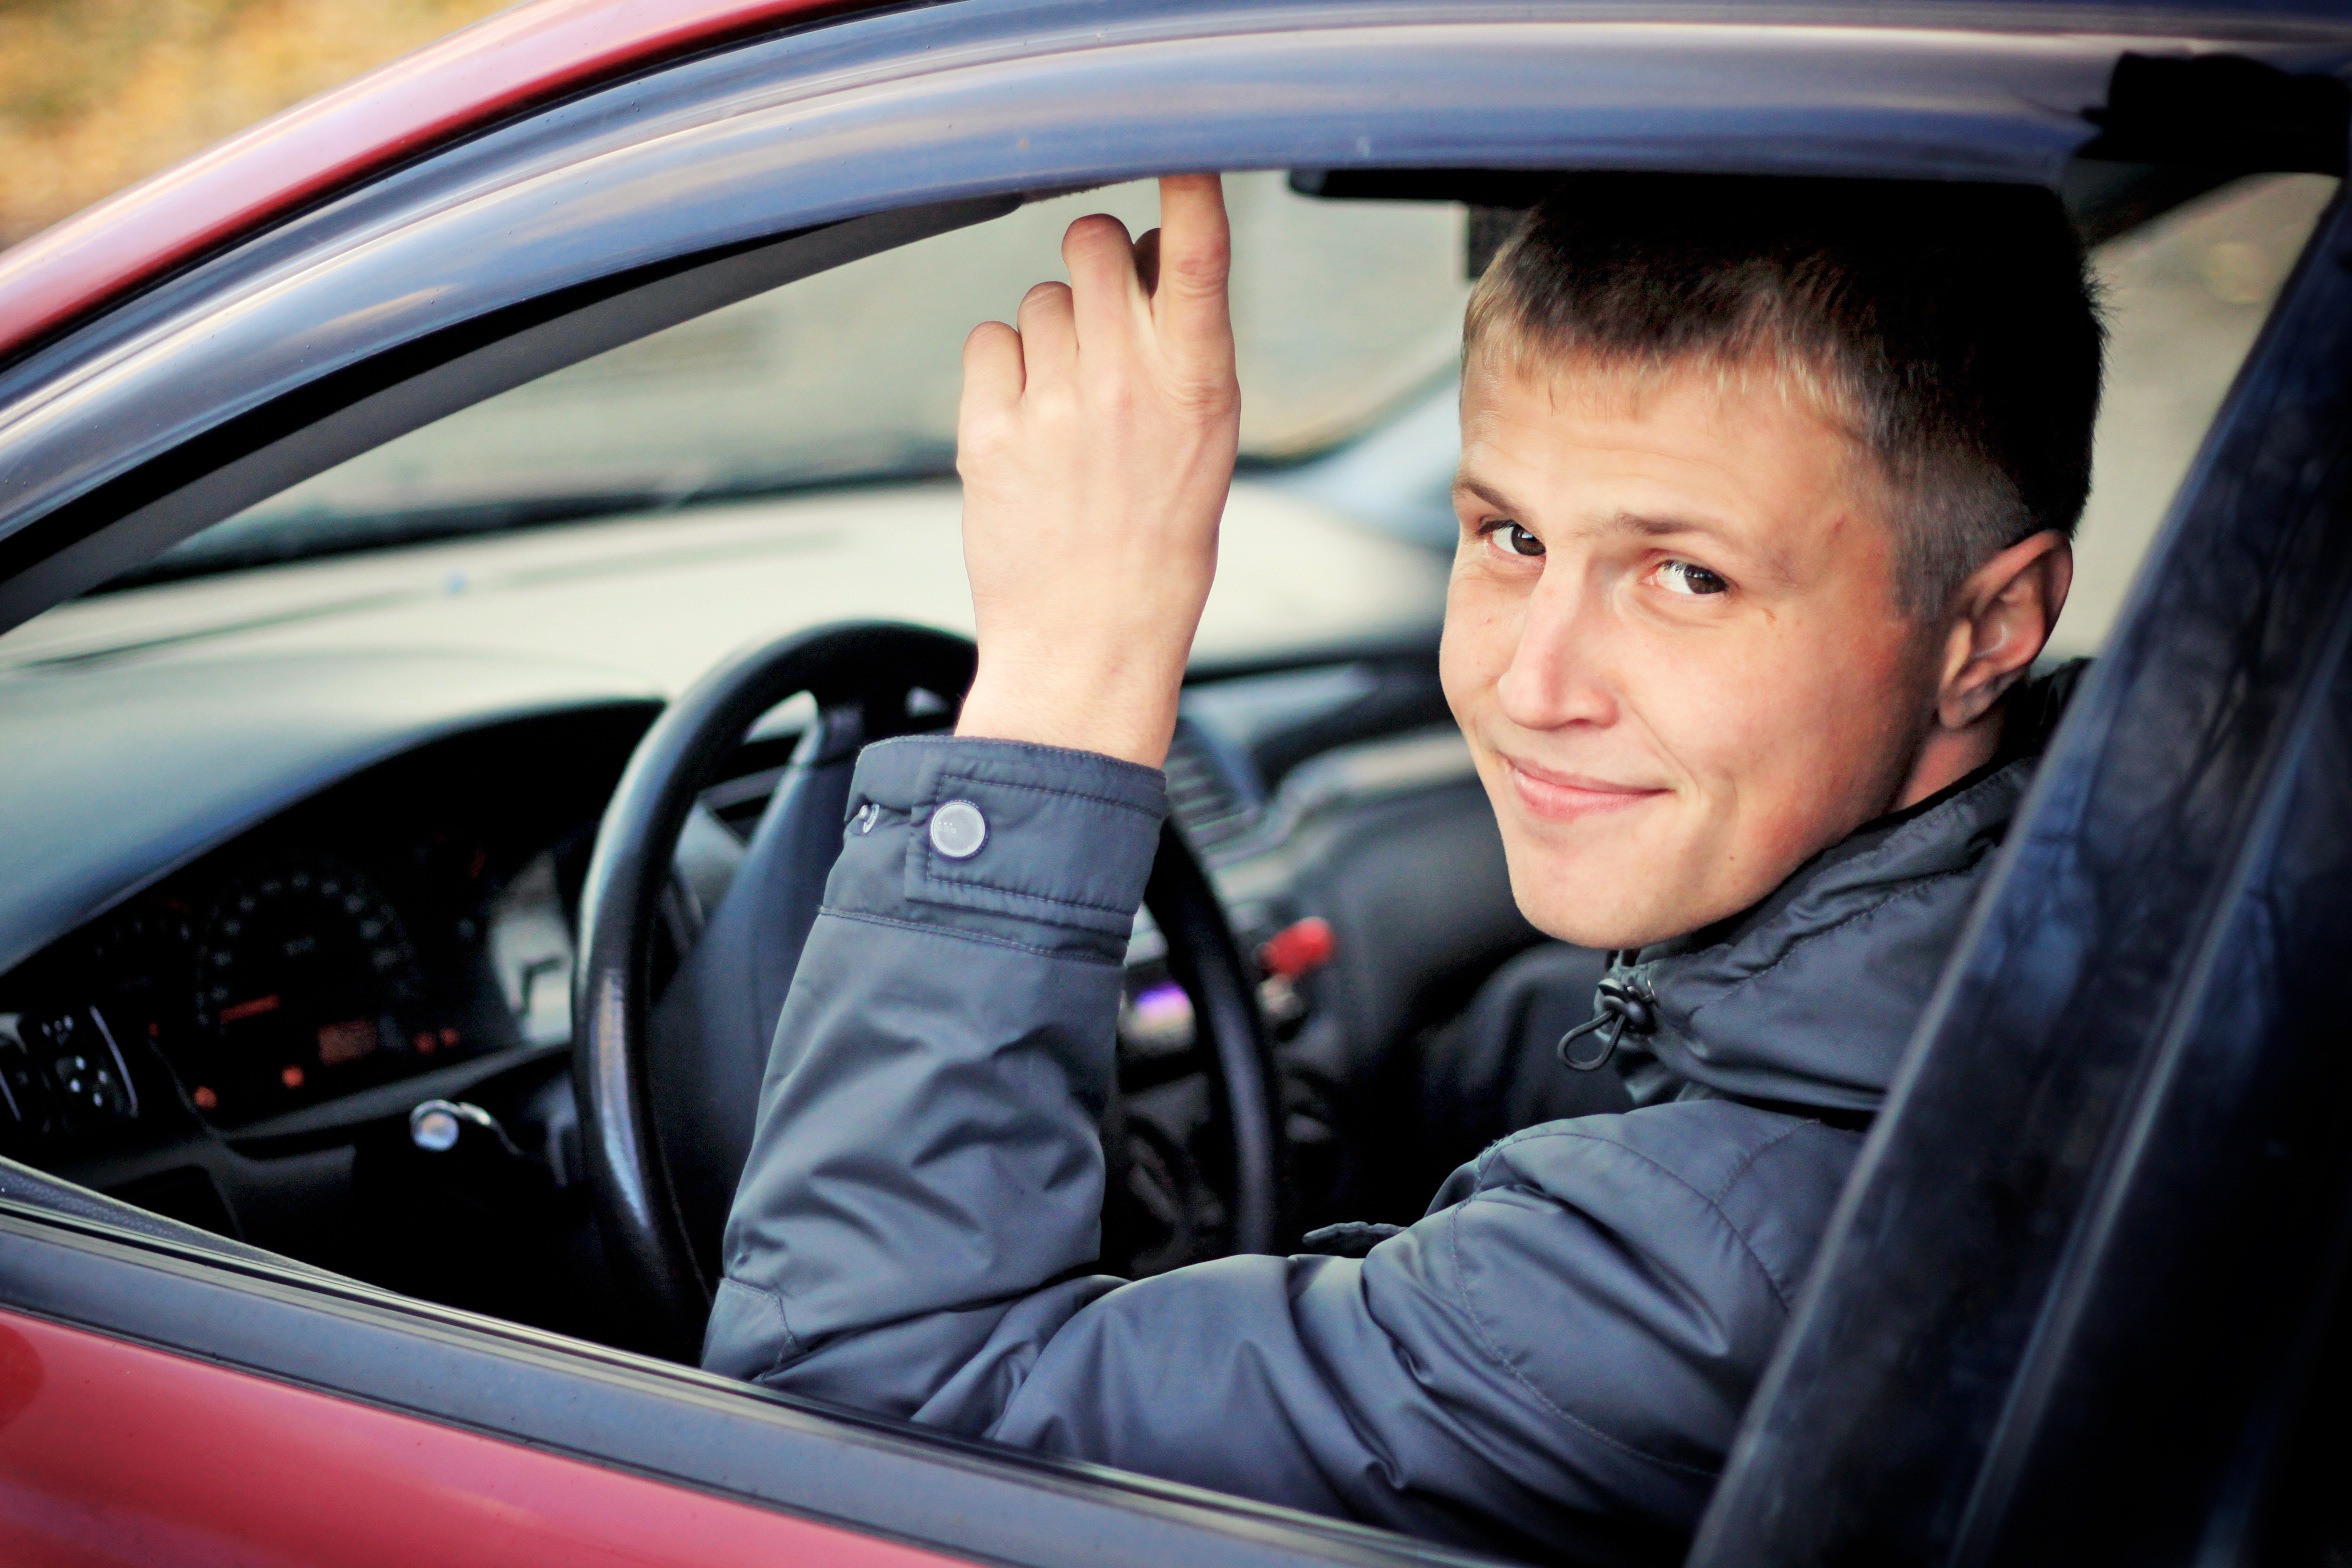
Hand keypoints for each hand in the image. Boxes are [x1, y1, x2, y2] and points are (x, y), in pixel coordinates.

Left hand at [952, 175, 1239, 768]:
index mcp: (1200, 386)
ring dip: (1050, 330)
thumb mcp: (1206, 443)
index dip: (1187, 186)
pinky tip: (1027, 423)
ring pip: (1039, 296)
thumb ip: (1180, 347)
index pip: (1198, 253)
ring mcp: (1054, 404)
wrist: (1093, 644)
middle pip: (1094, 243)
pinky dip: (1003, 369)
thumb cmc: (1157, 546)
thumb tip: (1147, 256)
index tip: (1179, 149)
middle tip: (1102, 317)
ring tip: (1067, 406)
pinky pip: (989, 342)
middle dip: (1096, 262)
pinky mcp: (990, 430)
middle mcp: (1127, 382)